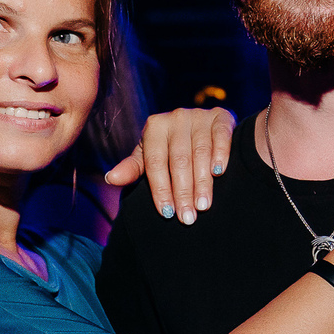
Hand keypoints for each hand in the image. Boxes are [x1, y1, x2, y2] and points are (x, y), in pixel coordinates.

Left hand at [104, 108, 236, 224]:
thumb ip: (133, 168)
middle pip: (179, 160)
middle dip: (183, 192)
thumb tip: (111, 179)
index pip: (156, 162)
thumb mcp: (149, 156)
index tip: (167, 214)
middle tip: (188, 217)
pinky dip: (221, 154)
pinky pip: (221, 136)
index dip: (161, 189)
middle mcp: (176, 117)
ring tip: (203, 206)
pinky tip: (219, 172)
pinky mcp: (221, 116)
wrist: (200, 125)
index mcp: (154, 127)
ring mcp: (199, 115)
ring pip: (200, 152)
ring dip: (202, 182)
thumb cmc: (169, 147)